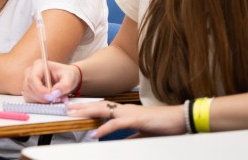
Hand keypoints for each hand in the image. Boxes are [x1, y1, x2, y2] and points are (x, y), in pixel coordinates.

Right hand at [22, 59, 79, 102]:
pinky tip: (49, 100)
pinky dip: (39, 102)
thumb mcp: (70, 79)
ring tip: (55, 99)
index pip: (33, 78)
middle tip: (55, 99)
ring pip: (28, 94)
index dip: (40, 90)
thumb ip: (64, 86)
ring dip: (41, 100)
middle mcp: (30, 72)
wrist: (66, 78)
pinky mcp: (29, 90)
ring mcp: (28, 81)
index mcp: (39, 65)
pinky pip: (29, 99)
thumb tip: (54, 94)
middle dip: (42, 97)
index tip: (51, 97)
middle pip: (29, 87)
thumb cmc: (67, 75)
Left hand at [66, 101, 186, 137]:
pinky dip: (105, 128)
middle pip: (99, 106)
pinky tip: (96, 133)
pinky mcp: (136, 120)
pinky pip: (117, 124)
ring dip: (88, 113)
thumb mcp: (143, 132)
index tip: (76, 110)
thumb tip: (122, 142)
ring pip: (104, 110)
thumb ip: (131, 136)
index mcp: (126, 112)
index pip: (103, 108)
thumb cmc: (163, 125)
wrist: (179, 120)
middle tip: (67, 108)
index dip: (88, 108)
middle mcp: (125, 109)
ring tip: (74, 116)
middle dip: (82, 107)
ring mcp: (130, 113)